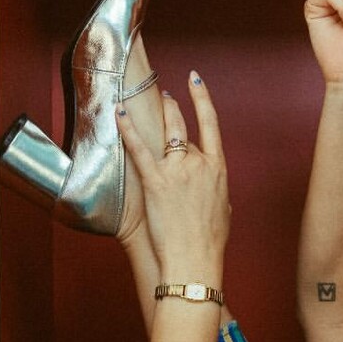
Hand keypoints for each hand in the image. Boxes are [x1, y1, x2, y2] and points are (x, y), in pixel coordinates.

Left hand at [117, 74, 230, 284]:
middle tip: (165, 98)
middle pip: (183, 128)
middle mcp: (198, 164)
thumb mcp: (223, 210)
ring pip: (166, 132)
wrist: (195, 260)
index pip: (211, 124)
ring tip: (150, 99)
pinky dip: (128, 128)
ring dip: (158, 113)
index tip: (194, 82)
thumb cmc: (210, 242)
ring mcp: (177, 171)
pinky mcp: (156, 183)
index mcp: (218, 169)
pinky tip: (120, 112)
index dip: (202, 99)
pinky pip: (139, 149)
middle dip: (173, 109)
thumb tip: (211, 184)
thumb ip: (216, 190)